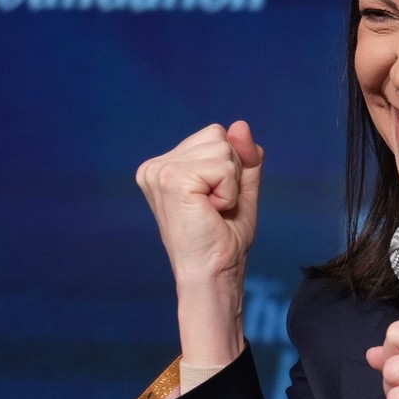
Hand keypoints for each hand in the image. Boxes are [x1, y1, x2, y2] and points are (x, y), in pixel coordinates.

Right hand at [136, 120, 263, 365]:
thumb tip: (240, 125)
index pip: (216, 135)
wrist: (214, 273)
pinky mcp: (171, 179)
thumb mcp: (240, 188)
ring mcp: (159, 171)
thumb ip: (243, 156)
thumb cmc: (224, 238)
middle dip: (231, 172)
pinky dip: (229, 192)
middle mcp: (156, 166)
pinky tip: (211, 212)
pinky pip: (223, 167)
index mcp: (164, 165)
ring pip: (223, 148)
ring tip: (212, 210)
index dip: (231, 167)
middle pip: (219, 136)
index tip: (215, 201)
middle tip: (215, 207)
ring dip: (231, 183)